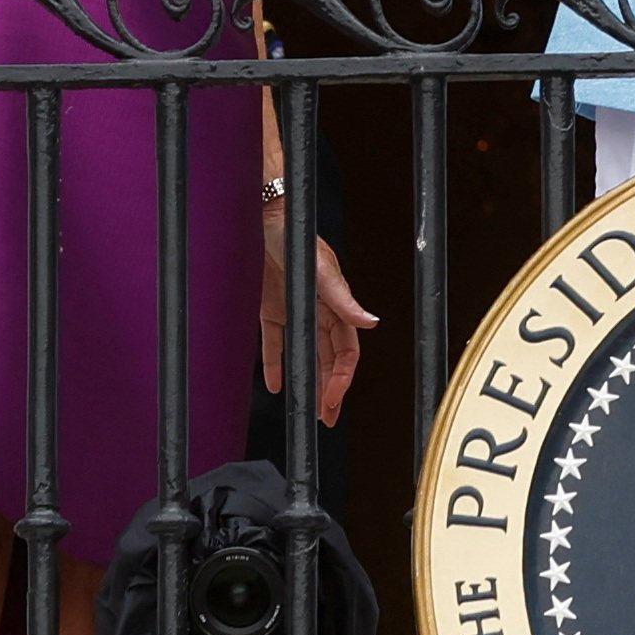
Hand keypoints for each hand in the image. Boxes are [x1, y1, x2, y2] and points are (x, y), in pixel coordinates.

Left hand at [260, 224, 380, 427]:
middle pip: (330, 358)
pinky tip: (275, 385)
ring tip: (311, 409)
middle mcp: (319, 310)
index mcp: (336, 303)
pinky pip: (275, 343)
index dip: (342, 376)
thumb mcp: (321, 271)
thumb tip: (371, 322)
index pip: (346, 349)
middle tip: (327, 417)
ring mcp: (296, 310)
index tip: (333, 398)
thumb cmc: (296, 237)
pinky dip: (276, 364)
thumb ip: (344, 299)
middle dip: (331, 389)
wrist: (264, 217)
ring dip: (310, 381)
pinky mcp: (271, 308)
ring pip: (307, 354)